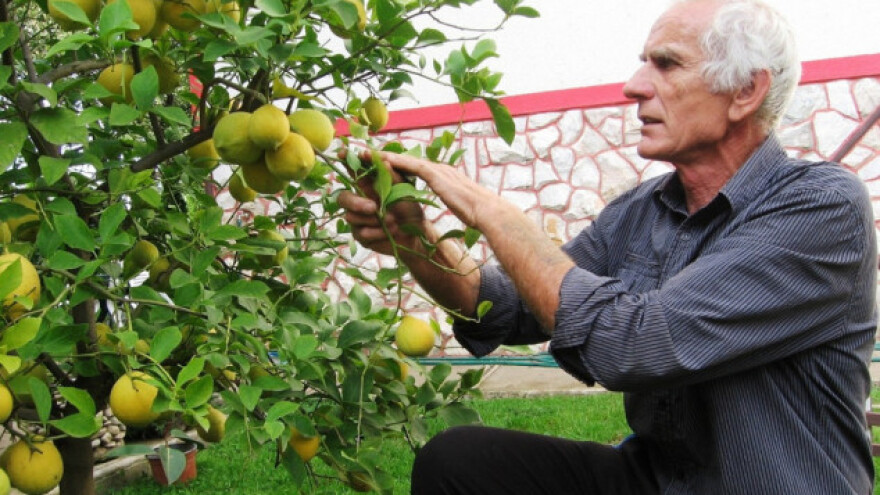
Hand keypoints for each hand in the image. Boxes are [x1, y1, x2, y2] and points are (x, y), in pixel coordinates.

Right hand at [336, 152, 428, 257]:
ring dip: (373, 220)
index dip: (345, 161)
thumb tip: (383, 161)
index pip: (352, 172)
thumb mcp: (403, 190)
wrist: (416, 233)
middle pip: (342, 198)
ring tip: (393, 221)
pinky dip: (377, 232)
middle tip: (373, 207)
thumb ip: (392, 177)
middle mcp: (359, 201)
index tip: (342, 153)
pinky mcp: (361, 235)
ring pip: (350, 216)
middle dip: (355, 203)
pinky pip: (361, 233)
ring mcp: (358, 219)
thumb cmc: (409, 208)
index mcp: (368, 186)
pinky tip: (389, 232)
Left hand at [368, 151, 490, 228]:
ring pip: (406, 160)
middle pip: (409, 161)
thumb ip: (454, 199)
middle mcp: (439, 169)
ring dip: (387, 156)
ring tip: (368, 153)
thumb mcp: (460, 204)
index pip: (417, 169)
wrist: (487, 211)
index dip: (399, 166)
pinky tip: (381, 159)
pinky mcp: (435, 175)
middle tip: (369, 154)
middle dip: (389, 158)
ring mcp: (437, 170)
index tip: (383, 165)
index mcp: (444, 176)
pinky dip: (395, 161)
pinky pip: (410, 166)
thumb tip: (456, 204)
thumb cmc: (476, 213)